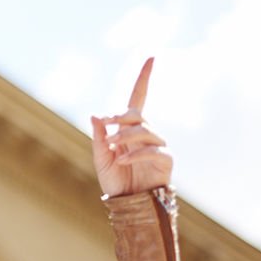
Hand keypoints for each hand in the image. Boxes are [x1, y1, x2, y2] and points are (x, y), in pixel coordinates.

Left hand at [91, 57, 172, 197]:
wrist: (128, 203)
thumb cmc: (115, 181)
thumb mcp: (101, 158)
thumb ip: (99, 137)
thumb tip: (95, 115)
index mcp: (129, 129)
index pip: (138, 98)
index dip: (144, 78)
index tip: (151, 57)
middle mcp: (145, 134)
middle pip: (137, 114)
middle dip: (121, 118)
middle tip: (108, 129)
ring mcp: (157, 145)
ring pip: (144, 130)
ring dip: (125, 137)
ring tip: (111, 147)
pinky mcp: (165, 159)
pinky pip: (152, 150)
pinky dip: (135, 153)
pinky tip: (122, 160)